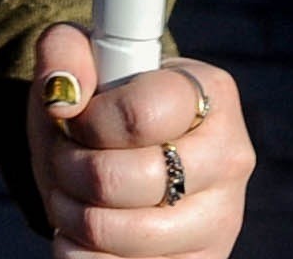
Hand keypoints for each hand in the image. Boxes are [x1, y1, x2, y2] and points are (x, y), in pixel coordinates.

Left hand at [30, 25, 251, 258]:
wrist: (118, 159)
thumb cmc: (100, 105)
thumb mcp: (78, 63)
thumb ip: (62, 52)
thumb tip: (63, 94)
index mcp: (210, 94)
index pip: (140, 116)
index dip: (89, 122)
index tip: (77, 119)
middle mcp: (230, 158)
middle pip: (130, 179)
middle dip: (73, 170)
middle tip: (65, 159)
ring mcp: (221, 219)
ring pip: (125, 234)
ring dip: (73, 215)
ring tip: (70, 193)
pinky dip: (84, 254)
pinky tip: (84, 231)